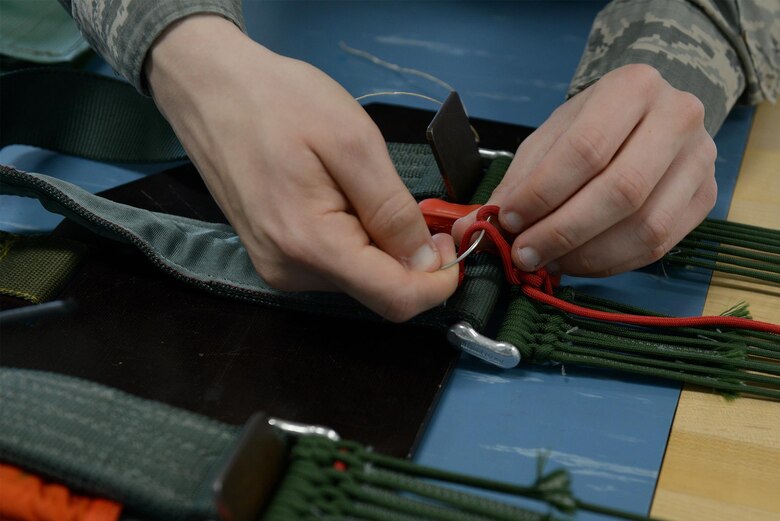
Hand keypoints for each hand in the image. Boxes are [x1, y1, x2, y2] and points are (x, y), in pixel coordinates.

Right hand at [145, 15, 457, 320]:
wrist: (210, 87)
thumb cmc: (279, 101)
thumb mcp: (352, 143)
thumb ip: (392, 211)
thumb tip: (424, 264)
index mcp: (310, 245)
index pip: (393, 299)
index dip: (437, 283)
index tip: (451, 244)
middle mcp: (290, 272)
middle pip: (376, 290)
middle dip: (408, 257)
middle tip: (410, 200)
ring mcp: (276, 267)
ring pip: (356, 278)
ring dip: (379, 245)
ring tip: (360, 186)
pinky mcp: (272, 255)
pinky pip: (332, 264)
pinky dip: (355, 239)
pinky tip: (340, 196)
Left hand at [454, 64, 716, 276]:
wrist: (646, 119)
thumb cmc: (590, 127)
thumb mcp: (549, 139)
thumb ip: (521, 179)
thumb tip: (484, 226)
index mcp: (633, 87)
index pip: (586, 149)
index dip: (543, 192)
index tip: (509, 220)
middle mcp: (678, 118)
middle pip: (621, 191)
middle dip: (563, 232)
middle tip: (525, 254)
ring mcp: (700, 161)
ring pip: (645, 227)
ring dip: (586, 256)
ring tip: (549, 261)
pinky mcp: (706, 199)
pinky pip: (658, 247)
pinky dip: (611, 264)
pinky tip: (578, 262)